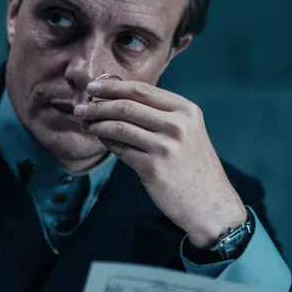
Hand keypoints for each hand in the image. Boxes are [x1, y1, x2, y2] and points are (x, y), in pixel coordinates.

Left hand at [74, 79, 247, 247]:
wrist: (210, 204)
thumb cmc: (194, 166)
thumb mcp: (188, 132)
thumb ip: (160, 114)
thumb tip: (118, 98)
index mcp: (186, 110)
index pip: (142, 90)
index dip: (112, 87)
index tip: (93, 87)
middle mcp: (177, 125)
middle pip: (127, 106)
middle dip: (98, 105)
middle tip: (80, 107)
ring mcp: (165, 146)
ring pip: (119, 126)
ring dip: (96, 123)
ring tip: (84, 123)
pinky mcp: (152, 167)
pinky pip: (120, 149)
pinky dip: (106, 141)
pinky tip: (99, 139)